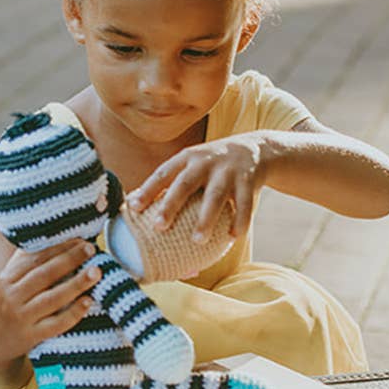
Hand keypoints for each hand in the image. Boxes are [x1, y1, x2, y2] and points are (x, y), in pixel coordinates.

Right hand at [0, 239, 99, 377]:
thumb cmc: (8, 303)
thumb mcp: (9, 280)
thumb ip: (28, 260)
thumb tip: (58, 234)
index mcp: (7, 278)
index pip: (36, 258)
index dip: (59, 247)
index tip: (80, 238)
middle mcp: (12, 296)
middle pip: (44, 275)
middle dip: (70, 259)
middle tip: (92, 248)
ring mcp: (21, 318)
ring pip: (52, 299)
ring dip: (76, 284)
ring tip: (96, 272)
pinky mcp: (31, 337)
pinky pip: (55, 325)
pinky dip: (73, 313)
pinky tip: (89, 302)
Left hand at [127, 135, 268, 241]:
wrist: (255, 149)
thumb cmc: (212, 166)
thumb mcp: (193, 165)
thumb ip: (171, 184)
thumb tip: (138, 212)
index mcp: (187, 158)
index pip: (163, 173)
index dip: (148, 189)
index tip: (133, 207)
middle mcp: (206, 162)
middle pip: (186, 183)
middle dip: (171, 203)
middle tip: (158, 226)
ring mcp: (228, 171)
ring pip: (215, 196)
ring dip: (206, 218)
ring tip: (197, 240)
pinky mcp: (249, 181)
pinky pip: (244, 204)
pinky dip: (239, 220)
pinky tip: (232, 237)